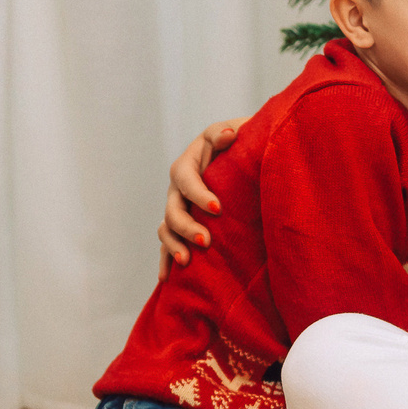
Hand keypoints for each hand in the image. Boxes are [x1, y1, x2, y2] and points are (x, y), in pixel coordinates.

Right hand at [156, 120, 241, 276]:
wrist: (242, 154)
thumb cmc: (240, 142)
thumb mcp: (237, 130)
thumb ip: (226, 133)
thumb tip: (229, 135)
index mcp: (188, 163)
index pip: (186, 179)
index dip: (199, 194)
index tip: (218, 208)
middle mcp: (178, 188)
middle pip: (173, 209)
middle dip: (187, 226)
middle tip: (207, 241)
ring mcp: (178, 207)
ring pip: (166, 228)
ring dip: (174, 246)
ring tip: (187, 261)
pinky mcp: (182, 224)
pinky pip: (168, 244)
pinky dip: (165, 260)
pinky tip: (166, 279)